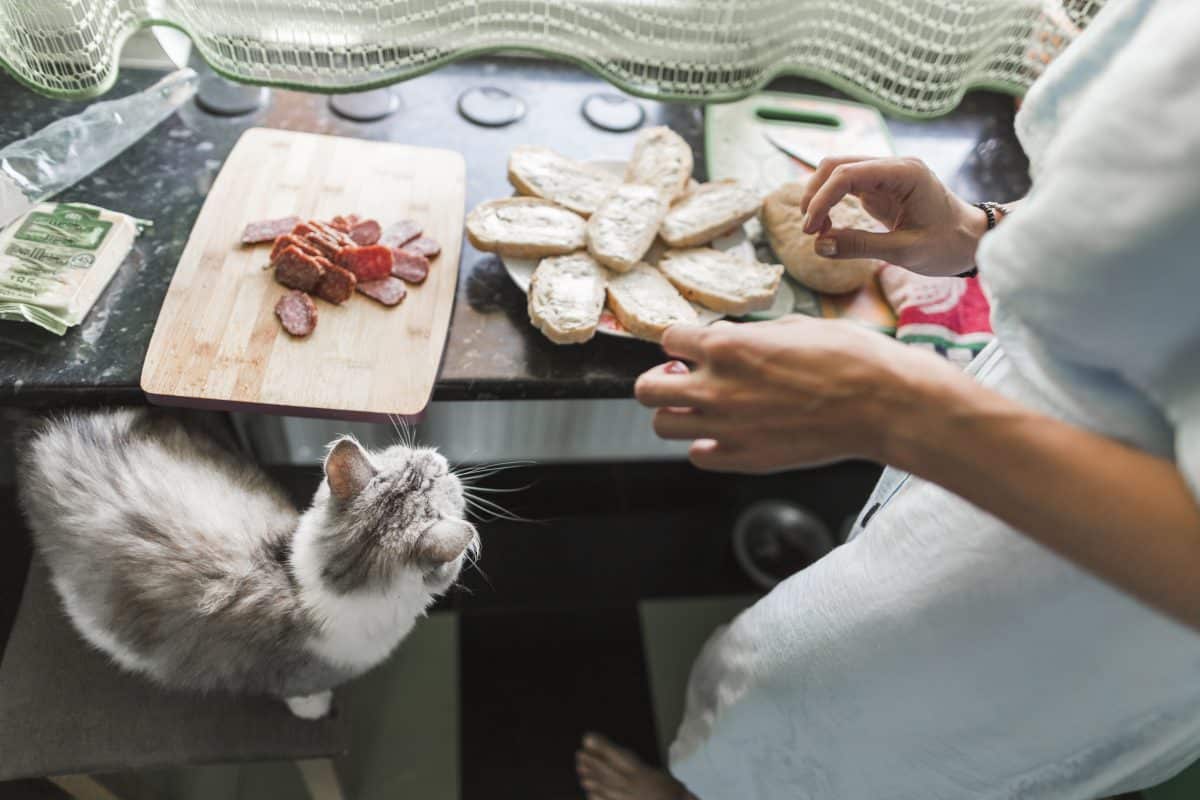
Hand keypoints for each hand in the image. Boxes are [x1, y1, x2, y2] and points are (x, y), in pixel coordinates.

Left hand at [635, 317, 961, 472]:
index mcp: (728, 346)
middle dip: (661, 380)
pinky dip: (706, 445)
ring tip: (704, 407)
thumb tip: (730, 341)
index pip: (668, 339)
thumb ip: (749, 336)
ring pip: (663, 425)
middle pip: (647, 389)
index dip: (682, 341)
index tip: (694, 347)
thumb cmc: (850, 358)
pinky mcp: (745, 459)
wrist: (883, 404)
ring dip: (678, 413)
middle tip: (684, 377)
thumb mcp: (794, 325)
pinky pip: (698, 456)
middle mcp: (717, 387)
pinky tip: (728, 433)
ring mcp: (727, 428)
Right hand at [799, 156, 988, 276]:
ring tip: (817, 230)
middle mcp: (893, 167)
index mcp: (904, 174)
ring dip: (820, 197)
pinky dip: (831, 202)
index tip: (811, 230)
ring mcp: (886, 175)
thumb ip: (860, 246)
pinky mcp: (881, 188)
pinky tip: (827, 225)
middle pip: (837, 165)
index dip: (822, 199)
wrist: (973, 241)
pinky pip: (846, 186)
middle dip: (815, 195)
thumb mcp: (904, 251)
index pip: (848, 174)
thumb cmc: (948, 245)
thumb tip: (819, 245)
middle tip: (810, 231)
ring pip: (838, 172)